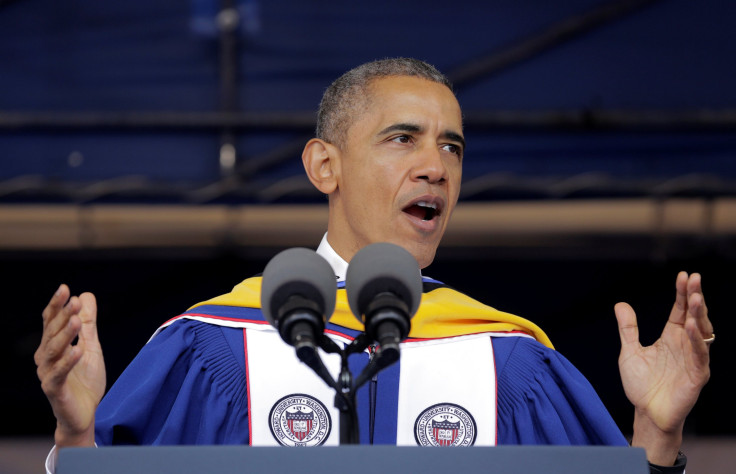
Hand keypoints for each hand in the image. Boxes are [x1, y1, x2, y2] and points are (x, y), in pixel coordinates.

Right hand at [34, 284, 105, 446]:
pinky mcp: (54, 390)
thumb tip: (86, 295)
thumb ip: (88, 324)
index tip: (65, 289)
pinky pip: (59, 374)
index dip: (57, 306)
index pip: (51, 322)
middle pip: (52, 333)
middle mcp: (46, 358)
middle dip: (63, 316)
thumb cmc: (84, 381)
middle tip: (74, 302)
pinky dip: (67, 361)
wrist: (85, 413)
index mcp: (52, 346)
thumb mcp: (91, 347)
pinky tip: (77, 350)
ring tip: (76, 321)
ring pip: (53, 351)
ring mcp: (48, 374)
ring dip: (64, 335)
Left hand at [615, 272, 711, 464]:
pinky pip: (700, 355)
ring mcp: (693, 359)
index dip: (682, 293)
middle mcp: (685, 345)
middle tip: (694, 279)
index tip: (684, 275)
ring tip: (695, 298)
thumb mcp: (629, 351)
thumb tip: (620, 304)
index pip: (679, 310)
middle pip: (694, 316)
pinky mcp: (697, 375)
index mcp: (671, 337)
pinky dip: (697, 340)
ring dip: (699, 314)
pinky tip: (692, 326)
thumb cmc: (641, 385)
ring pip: (701, 332)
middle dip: (695, 297)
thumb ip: (628, 329)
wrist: (646, 413)